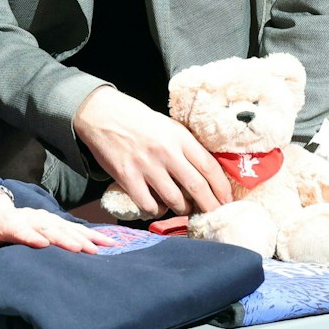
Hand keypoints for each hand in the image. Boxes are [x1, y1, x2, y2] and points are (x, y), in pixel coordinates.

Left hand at [0, 190, 114, 252]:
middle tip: (81, 250)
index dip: (29, 235)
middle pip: (48, 228)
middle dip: (65, 238)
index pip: (19, 228)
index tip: (42, 243)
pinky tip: (108, 242)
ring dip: (83, 238)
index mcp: (10, 222)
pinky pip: (75, 229)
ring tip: (100, 248)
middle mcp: (31, 218)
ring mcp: (45, 219)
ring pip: (65, 228)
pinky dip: (92, 235)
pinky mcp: (56, 224)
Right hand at [73, 85, 231, 217]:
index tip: (227, 199)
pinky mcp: (127, 177)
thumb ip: (184, 145)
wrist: (101, 113)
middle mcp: (166, 151)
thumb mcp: (167, 125)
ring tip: (183, 208)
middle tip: (215, 214)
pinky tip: (157, 206)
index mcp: (178, 136)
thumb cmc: (137, 119)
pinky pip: (148, 204)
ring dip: (182, 209)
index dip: (221, 187)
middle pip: (197, 187)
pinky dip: (156, 210)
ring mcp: (146, 165)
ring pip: (174, 200)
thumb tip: (205, 171)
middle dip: (210, 205)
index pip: (209, 166)